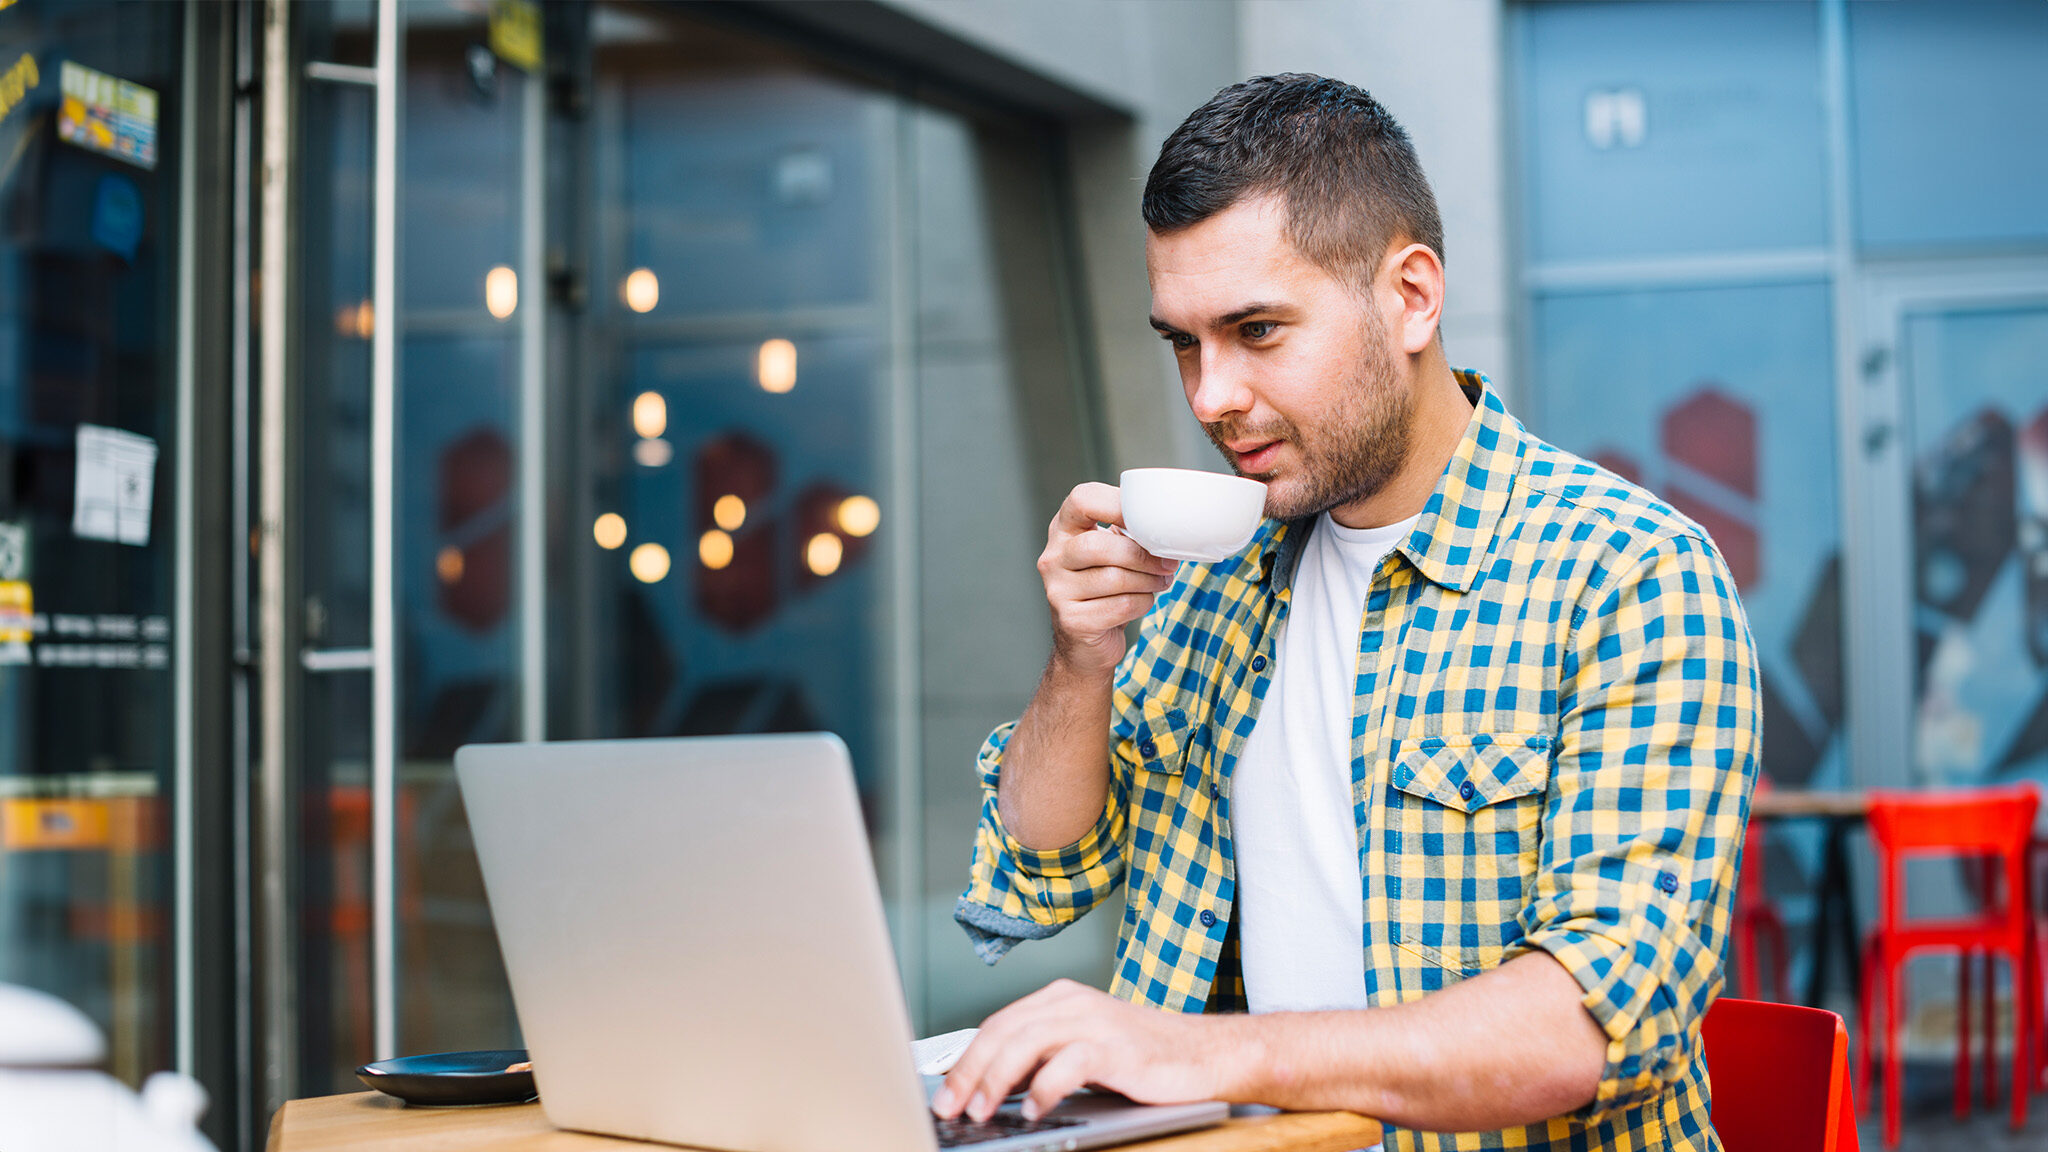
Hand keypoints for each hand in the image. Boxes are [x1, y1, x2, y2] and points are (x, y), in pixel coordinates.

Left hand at [930, 980, 1231, 1122]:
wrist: (1205, 1053)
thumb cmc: (1143, 1055)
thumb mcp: (1084, 1045)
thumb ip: (1042, 1056)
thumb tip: (989, 1086)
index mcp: (1060, 998)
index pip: (997, 1025)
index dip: (965, 1060)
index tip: (944, 1094)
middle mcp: (1073, 1003)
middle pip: (1003, 1032)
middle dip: (969, 1072)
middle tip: (950, 1107)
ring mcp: (1095, 1022)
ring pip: (1026, 1042)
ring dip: (996, 1080)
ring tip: (982, 1110)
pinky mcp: (1117, 1048)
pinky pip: (1069, 1064)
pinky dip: (1044, 1088)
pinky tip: (1033, 1109)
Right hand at [1038, 484, 1180, 677]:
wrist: (1085, 642)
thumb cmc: (1105, 590)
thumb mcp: (1112, 553)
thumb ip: (1130, 534)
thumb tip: (1170, 526)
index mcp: (1064, 530)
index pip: (1082, 499)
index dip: (1117, 504)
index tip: (1146, 520)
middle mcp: (1054, 557)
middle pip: (1099, 545)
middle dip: (1141, 555)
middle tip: (1165, 563)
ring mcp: (1058, 590)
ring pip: (1114, 578)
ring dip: (1148, 581)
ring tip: (1159, 582)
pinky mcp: (1072, 620)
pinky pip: (1120, 606)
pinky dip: (1141, 603)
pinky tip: (1141, 602)